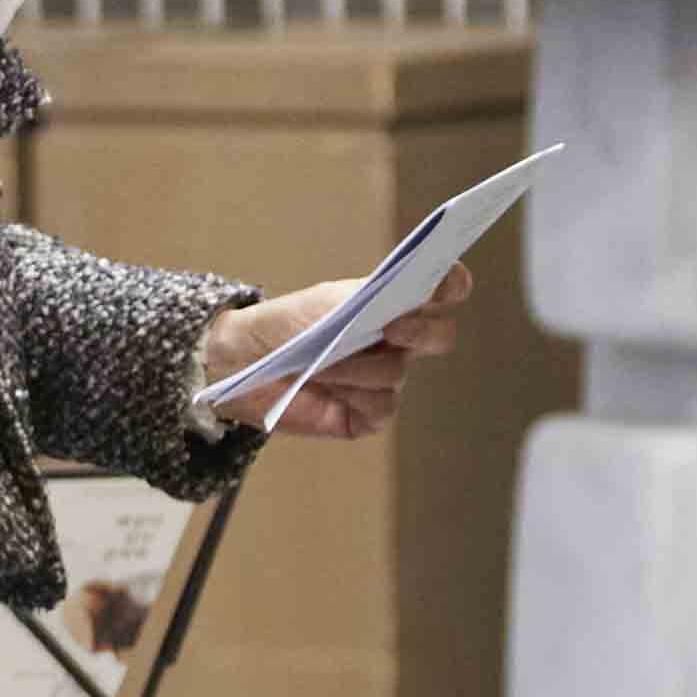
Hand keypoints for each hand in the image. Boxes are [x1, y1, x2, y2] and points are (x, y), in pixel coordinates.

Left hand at [197, 257, 471, 442]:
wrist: (245, 362)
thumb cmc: (287, 323)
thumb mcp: (327, 301)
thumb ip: (369, 300)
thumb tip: (404, 307)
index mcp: (393, 304)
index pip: (443, 289)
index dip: (451, 284)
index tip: (441, 283)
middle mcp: (398, 342)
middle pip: (440, 336)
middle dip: (421, 332)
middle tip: (391, 328)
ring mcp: (386, 379)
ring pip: (397, 373)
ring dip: (358, 366)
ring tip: (321, 362)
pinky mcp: (370, 414)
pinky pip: (382, 406)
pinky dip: (354, 395)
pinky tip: (328, 390)